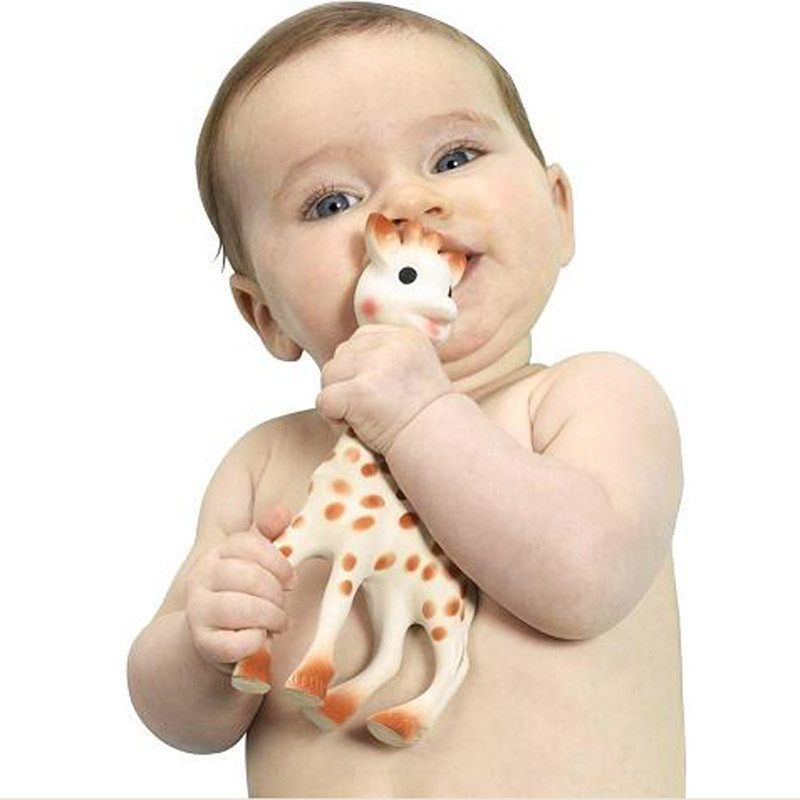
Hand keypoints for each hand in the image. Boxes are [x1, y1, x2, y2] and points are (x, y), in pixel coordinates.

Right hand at [185, 506, 295, 673]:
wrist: (215, 637)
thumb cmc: (244, 595)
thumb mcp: (256, 562)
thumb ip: (268, 535)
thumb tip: (282, 512)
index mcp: (217, 553)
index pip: (248, 544)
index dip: (277, 562)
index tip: (291, 579)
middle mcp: (201, 577)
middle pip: (248, 576)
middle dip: (275, 592)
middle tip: (284, 603)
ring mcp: (198, 610)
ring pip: (240, 608)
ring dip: (270, 616)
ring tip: (279, 622)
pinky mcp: (202, 642)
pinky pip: (234, 643)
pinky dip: (255, 641)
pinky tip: (262, 637)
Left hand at [315, 324, 453, 454]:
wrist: (439, 445)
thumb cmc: (424, 417)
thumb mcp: (415, 370)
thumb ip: (387, 356)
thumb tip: (344, 355)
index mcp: (406, 337)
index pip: (359, 340)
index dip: (359, 368)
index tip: (377, 391)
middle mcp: (392, 346)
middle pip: (341, 356)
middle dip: (346, 383)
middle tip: (369, 407)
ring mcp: (375, 367)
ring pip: (328, 374)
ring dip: (338, 398)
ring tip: (362, 416)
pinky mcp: (359, 392)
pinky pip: (324, 400)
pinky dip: (332, 418)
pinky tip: (354, 425)